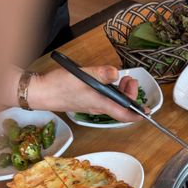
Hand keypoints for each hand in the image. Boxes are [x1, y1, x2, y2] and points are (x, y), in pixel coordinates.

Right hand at [28, 66, 145, 121]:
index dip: (138, 114)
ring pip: (113, 102)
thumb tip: (115, 73)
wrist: (41, 92)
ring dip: (121, 91)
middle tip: (130, 79)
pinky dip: (110, 90)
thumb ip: (100, 74)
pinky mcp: (87, 100)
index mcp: (101, 103)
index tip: (147, 111)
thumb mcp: (82, 76)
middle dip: (130, 94)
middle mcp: (99, 107)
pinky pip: (105, 98)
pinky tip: (106, 80)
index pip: (125, 114)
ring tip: (121, 78)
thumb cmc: (59, 86)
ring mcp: (93, 104)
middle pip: (122, 106)